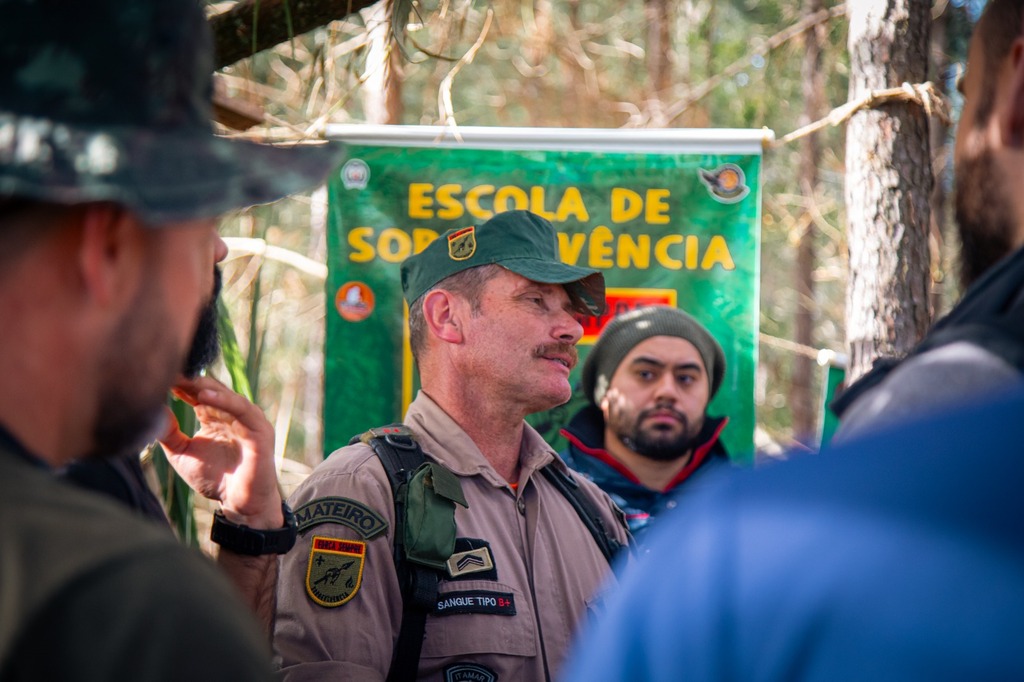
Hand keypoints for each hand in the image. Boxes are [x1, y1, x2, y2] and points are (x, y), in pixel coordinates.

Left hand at [158, 375, 282, 528]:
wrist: (240, 504)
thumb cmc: (215, 479)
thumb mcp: (183, 454)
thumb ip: (169, 434)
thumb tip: (153, 411)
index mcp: (215, 416)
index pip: (196, 392)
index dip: (179, 383)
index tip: (158, 373)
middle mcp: (232, 414)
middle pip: (210, 389)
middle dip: (189, 379)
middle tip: (168, 367)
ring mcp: (247, 420)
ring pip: (226, 395)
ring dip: (205, 386)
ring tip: (185, 378)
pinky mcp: (259, 430)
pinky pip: (242, 410)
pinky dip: (225, 401)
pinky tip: (205, 396)